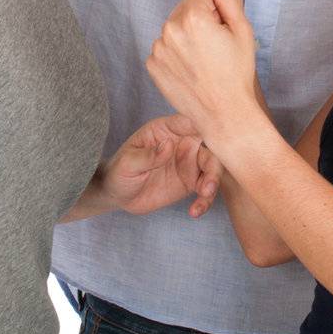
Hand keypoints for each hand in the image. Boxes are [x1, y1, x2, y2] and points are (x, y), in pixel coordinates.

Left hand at [100, 114, 222, 217]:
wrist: (119, 195)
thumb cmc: (119, 172)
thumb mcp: (127, 163)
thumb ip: (147, 155)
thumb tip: (168, 145)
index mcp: (166, 130)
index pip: (188, 122)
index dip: (203, 126)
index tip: (210, 136)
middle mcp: (182, 143)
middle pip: (208, 144)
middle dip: (213, 159)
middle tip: (209, 179)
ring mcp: (188, 162)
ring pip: (212, 166)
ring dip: (213, 180)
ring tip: (205, 194)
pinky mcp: (191, 182)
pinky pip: (206, 189)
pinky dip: (205, 200)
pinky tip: (195, 211)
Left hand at [146, 0, 262, 152]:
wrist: (224, 113)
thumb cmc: (237, 72)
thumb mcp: (242, 29)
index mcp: (193, 17)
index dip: (213, 7)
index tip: (220, 28)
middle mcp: (170, 30)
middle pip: (184, 8)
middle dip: (197, 19)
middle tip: (213, 47)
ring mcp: (158, 48)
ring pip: (173, 28)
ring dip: (185, 36)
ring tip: (202, 60)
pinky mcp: (152, 64)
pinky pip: (164, 47)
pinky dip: (175, 53)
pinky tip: (190, 68)